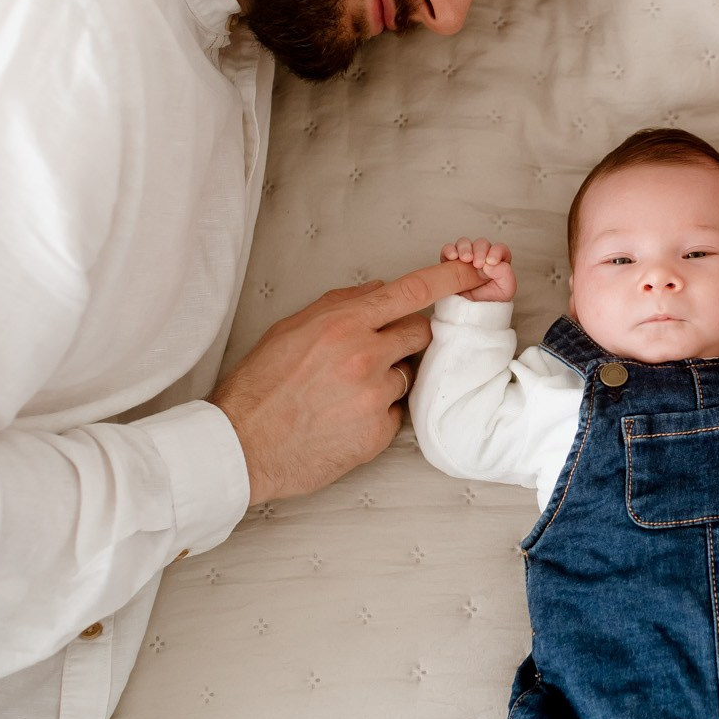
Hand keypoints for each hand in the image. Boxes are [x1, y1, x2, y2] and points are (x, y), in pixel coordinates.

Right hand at [211, 260, 482, 505]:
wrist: (241, 447)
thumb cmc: (260, 386)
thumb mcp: (291, 329)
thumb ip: (339, 304)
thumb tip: (380, 289)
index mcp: (343, 324)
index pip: (412, 292)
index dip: (452, 279)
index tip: (476, 272)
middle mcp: (365, 357)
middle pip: (420, 334)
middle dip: (405, 339)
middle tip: (371, 353)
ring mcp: (375, 398)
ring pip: (407, 377)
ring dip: (388, 380)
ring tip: (344, 393)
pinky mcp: (378, 435)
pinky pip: (398, 414)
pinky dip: (379, 414)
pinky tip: (345, 418)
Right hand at [441, 237, 516, 301]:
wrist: (470, 316)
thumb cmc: (489, 302)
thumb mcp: (505, 291)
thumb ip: (505, 275)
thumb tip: (491, 263)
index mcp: (497, 263)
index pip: (500, 249)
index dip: (497, 251)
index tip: (491, 261)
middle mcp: (481, 258)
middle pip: (482, 244)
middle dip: (480, 250)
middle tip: (478, 264)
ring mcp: (464, 260)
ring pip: (464, 243)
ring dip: (465, 247)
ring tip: (465, 259)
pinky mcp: (449, 264)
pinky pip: (448, 251)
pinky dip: (450, 250)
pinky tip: (452, 257)